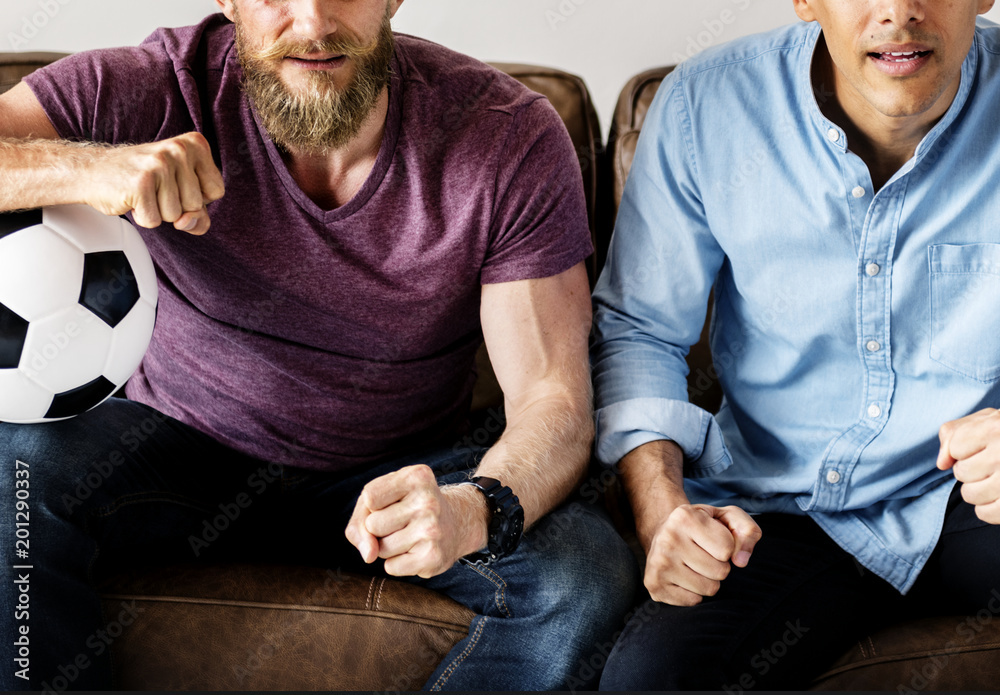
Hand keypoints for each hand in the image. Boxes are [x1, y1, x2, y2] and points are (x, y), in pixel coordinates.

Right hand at [85, 132, 224, 233]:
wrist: (93, 170)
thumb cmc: (143, 181)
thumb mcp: (180, 191)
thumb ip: (199, 214)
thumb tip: (187, 223)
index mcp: (195, 144)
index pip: (217, 191)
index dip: (198, 198)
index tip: (176, 183)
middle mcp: (179, 149)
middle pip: (196, 205)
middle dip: (176, 206)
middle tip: (155, 187)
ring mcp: (159, 165)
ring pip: (176, 215)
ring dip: (158, 211)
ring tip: (144, 191)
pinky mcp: (140, 183)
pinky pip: (153, 221)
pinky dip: (142, 217)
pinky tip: (132, 198)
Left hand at [344, 465, 488, 577]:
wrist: (456, 525)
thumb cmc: (409, 508)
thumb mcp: (384, 498)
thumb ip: (359, 522)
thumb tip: (368, 555)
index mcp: (416, 476)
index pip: (370, 497)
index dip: (373, 506)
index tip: (392, 503)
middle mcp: (427, 500)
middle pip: (372, 525)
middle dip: (379, 529)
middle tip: (403, 522)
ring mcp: (432, 529)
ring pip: (380, 549)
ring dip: (387, 547)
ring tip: (409, 535)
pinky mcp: (432, 556)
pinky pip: (391, 567)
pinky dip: (397, 563)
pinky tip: (415, 551)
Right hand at [641, 503, 760, 605]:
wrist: (664, 532)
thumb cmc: (703, 527)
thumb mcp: (727, 518)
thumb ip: (747, 531)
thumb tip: (741, 561)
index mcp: (684, 516)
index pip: (728, 550)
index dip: (728, 547)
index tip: (714, 540)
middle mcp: (668, 538)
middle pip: (720, 572)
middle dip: (719, 565)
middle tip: (704, 554)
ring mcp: (658, 563)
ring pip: (709, 589)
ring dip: (708, 580)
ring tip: (694, 565)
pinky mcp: (654, 584)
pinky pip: (694, 601)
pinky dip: (694, 592)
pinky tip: (683, 576)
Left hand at [938, 408, 999, 523]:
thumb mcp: (986, 419)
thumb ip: (954, 433)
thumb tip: (941, 464)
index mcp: (994, 428)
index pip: (955, 448)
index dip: (963, 449)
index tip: (981, 447)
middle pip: (961, 473)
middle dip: (970, 470)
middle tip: (990, 465)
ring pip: (970, 494)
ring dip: (977, 490)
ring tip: (994, 481)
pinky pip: (986, 514)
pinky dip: (987, 509)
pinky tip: (996, 497)